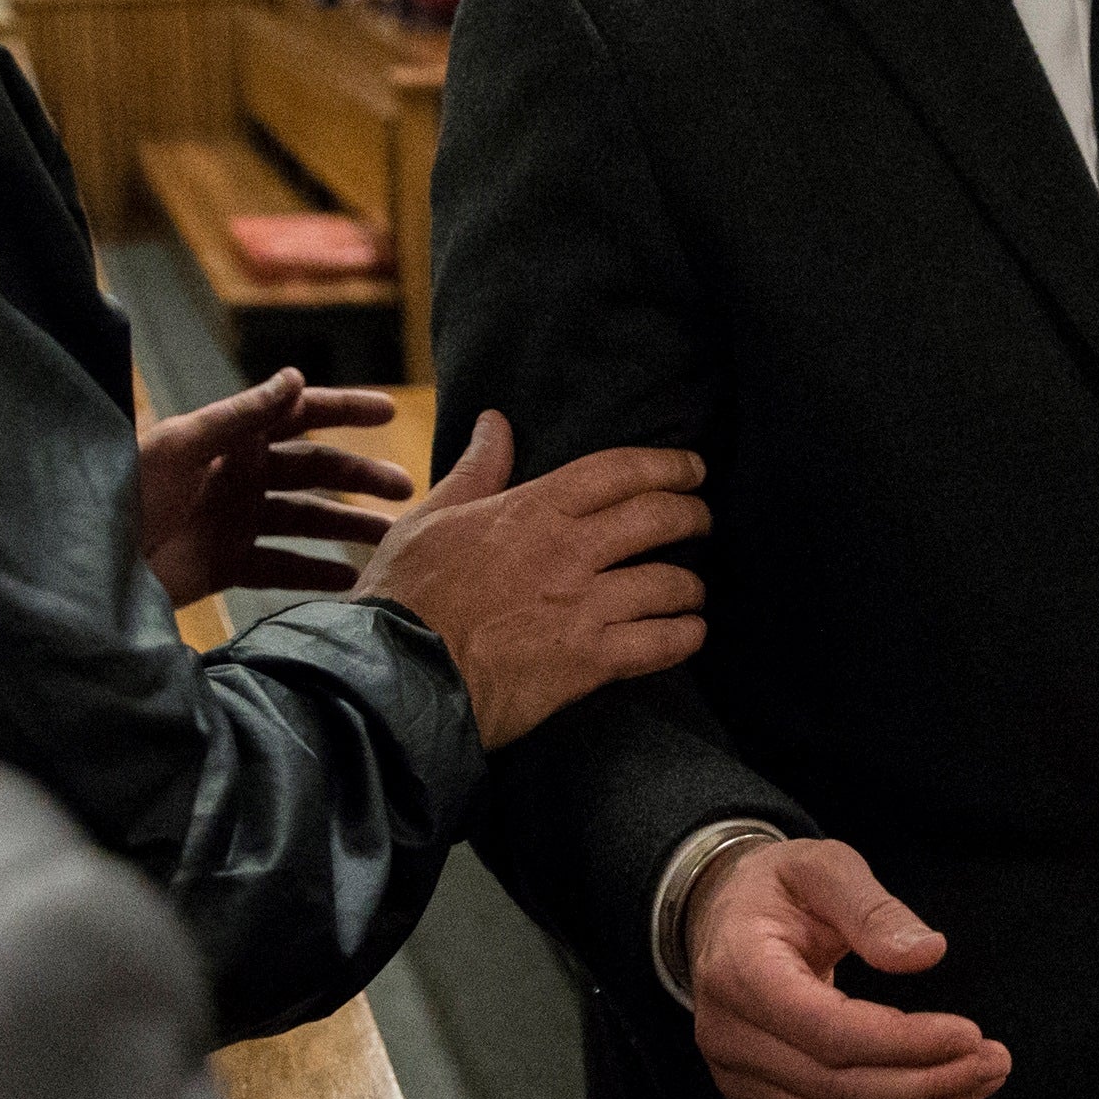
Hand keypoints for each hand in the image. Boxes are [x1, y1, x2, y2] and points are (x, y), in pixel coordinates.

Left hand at [138, 368, 412, 607]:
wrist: (85, 563)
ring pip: (308, 519)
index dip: (343, 409)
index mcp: (229, 439)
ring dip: (349, 525)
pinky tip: (352, 579)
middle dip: (361, 476)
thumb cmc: (121, 491)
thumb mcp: (181, 444)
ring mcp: (235, 521)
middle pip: (314, 470)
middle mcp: (239, 476)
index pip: (297, 415)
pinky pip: (283, 566)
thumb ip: (241, 414)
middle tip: (408, 489)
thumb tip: (296, 377)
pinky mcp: (226, 565)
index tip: (390, 411)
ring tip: (392, 538)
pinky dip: (317, 572)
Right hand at [352, 413, 710, 745]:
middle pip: (657, 519)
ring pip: (668, 583)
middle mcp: (569, 551)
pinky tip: (691, 633)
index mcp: (533, 510)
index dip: (665, 466)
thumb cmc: (403, 596)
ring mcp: (583, 606)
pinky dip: (683, 637)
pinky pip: (658, 644)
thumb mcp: (431, 519)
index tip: (692, 468)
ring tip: (695, 590)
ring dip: (691, 585)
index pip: (618, 471)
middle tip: (703, 520)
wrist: (395, 675)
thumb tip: (494, 423)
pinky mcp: (588, 661)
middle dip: (692, 515)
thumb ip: (476, 472)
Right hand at [688, 838, 1010, 1098]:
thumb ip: (873, 908)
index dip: (907, 1043)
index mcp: (740, 974)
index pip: (831, 1033)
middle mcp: (729, 1040)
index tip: (971, 1034)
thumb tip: (929, 953)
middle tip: (996, 1060)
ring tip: (980, 1081)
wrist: (723, 924)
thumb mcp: (822, 867)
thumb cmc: (780, 889)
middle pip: (842, 1091)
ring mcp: (739, 1084)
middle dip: (931, 1083)